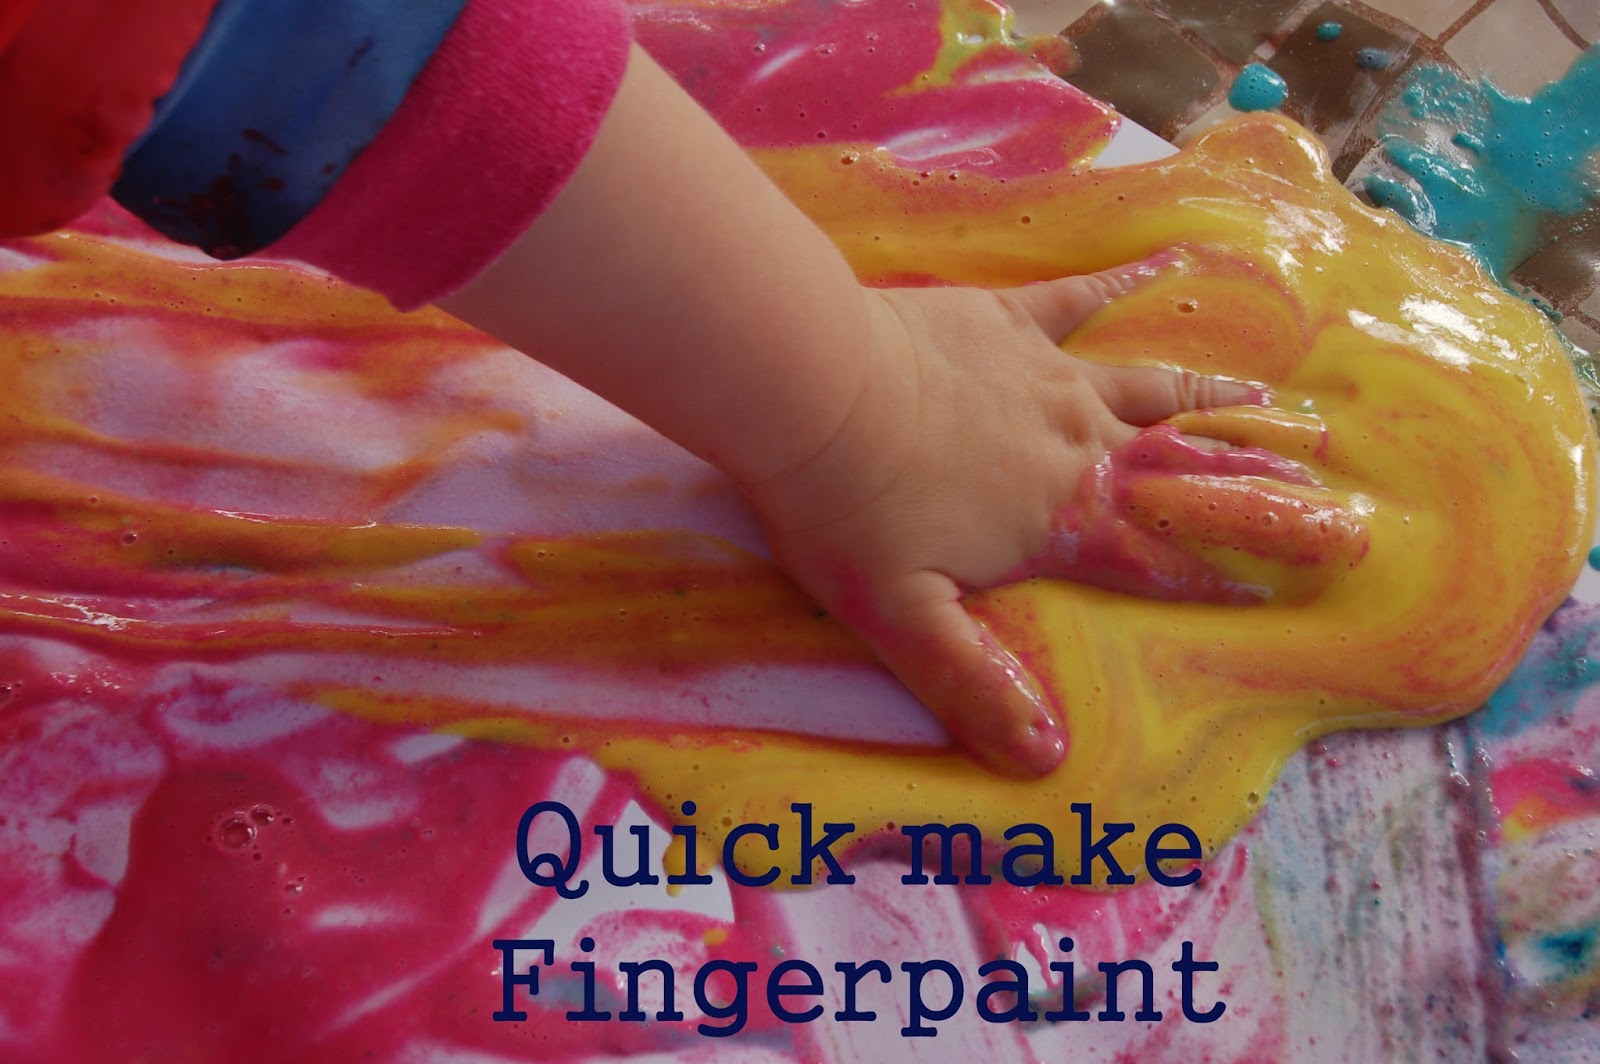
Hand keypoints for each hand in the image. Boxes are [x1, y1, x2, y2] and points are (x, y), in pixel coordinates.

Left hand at [740, 258, 1257, 776]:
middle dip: (1252, 481)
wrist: (810, 387)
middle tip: (1323, 482)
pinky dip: (1125, 282)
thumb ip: (972, 685)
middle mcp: (1073, 447)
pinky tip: (1170, 260)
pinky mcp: (1005, 319)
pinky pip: (1078, 299)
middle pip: (1180, 468)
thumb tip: (1045, 759)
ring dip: (1214, 400)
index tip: (1290, 579)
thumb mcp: (900, 619)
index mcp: (1058, 521)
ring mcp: (1045, 376)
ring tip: (1275, 400)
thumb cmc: (847, 507)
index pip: (1157, 558)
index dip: (1221, 573)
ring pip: (1151, 389)